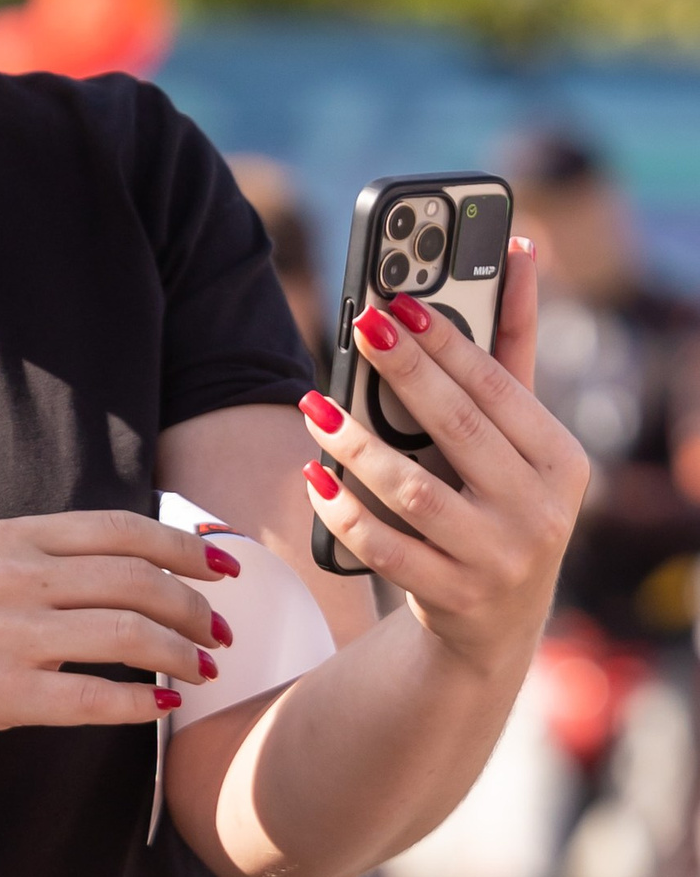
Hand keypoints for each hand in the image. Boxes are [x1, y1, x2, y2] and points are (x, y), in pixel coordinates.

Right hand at [0, 510, 236, 774]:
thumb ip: (36, 563)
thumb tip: (122, 568)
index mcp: (8, 538)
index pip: (120, 529)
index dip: (184, 546)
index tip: (224, 566)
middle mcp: (12, 577)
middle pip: (137, 579)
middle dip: (196, 605)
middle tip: (223, 631)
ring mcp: (6, 636)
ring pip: (128, 636)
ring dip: (181, 654)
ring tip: (204, 669)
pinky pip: (94, 699)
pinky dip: (139, 704)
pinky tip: (161, 708)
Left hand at [301, 241, 588, 668]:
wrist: (498, 624)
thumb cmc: (502, 502)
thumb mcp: (521, 439)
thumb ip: (511, 355)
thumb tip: (519, 252)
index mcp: (561, 461)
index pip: (499, 389)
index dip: (449, 342)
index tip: (401, 300)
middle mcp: (540, 511)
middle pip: (458, 431)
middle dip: (407, 374)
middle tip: (363, 327)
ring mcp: (498, 560)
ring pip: (415, 493)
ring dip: (358, 446)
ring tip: (317, 408)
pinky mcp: (453, 599)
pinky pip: (386, 551)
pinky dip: (345, 513)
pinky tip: (314, 480)